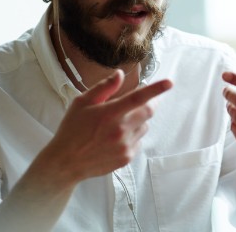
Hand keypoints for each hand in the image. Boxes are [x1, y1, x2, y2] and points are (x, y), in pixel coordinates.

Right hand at [41, 70, 172, 183]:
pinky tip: (115, 138)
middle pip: (148, 112)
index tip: (169, 83)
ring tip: (118, 123)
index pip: (138, 97)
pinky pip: (138, 141)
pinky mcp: (127, 157)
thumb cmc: (72, 130)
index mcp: (110, 113)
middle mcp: (121, 130)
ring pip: (144, 126)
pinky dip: (132, 136)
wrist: (66, 162)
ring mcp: (125, 146)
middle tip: (143, 100)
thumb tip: (120, 74)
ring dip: (138, 120)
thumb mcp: (82, 103)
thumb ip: (104, 88)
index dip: (156, 89)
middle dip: (150, 103)